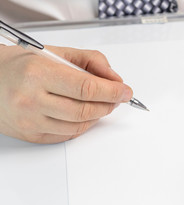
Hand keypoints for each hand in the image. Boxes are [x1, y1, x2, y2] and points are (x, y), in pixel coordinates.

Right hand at [0, 45, 132, 143]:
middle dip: (109, 105)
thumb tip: (114, 78)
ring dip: (98, 116)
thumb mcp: (55, 52)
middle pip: (86, 110)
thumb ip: (90, 61)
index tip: (126, 91)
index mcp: (39, 74)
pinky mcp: (32, 135)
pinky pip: (67, 135)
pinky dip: (83, 126)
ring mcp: (31, 121)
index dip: (112, 91)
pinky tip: (86, 115)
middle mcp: (32, 100)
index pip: (87, 88)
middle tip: (117, 98)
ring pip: (79, 126)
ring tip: (102, 104)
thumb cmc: (19, 64)